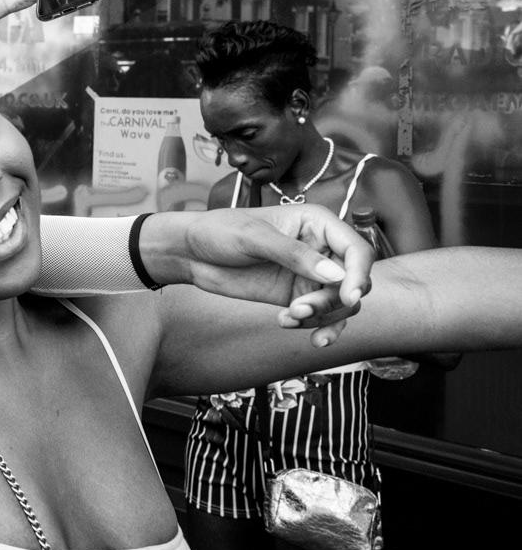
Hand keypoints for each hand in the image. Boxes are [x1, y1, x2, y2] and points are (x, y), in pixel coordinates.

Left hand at [140, 205, 373, 346]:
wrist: (190, 252)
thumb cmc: (218, 231)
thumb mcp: (253, 237)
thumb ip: (294, 254)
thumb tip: (335, 274)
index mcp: (318, 223)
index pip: (357, 250)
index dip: (359, 274)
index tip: (348, 296)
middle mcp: (321, 248)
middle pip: (353, 281)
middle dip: (333, 301)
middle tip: (301, 308)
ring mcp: (310, 274)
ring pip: (341, 304)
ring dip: (323, 317)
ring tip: (289, 318)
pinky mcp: (297, 295)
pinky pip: (322, 316)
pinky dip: (316, 327)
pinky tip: (290, 326)